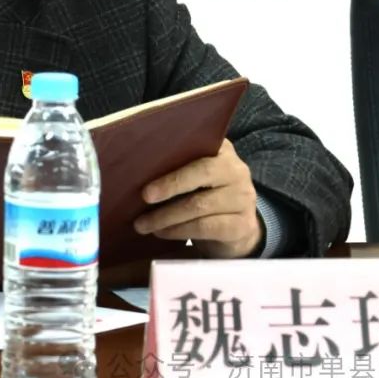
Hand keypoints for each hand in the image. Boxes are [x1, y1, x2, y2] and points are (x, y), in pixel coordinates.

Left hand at [132, 139, 261, 258]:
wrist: (237, 227)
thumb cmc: (205, 195)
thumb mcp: (195, 175)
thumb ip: (176, 165)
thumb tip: (135, 169)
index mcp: (222, 151)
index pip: (199, 145)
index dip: (173, 156)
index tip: (149, 168)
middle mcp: (237, 171)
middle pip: (201, 172)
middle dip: (169, 185)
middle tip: (144, 197)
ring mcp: (243, 199)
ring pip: (199, 204)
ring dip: (166, 216)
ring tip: (142, 224)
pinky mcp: (241, 226)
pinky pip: (205, 227)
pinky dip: (178, 231)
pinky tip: (161, 233)